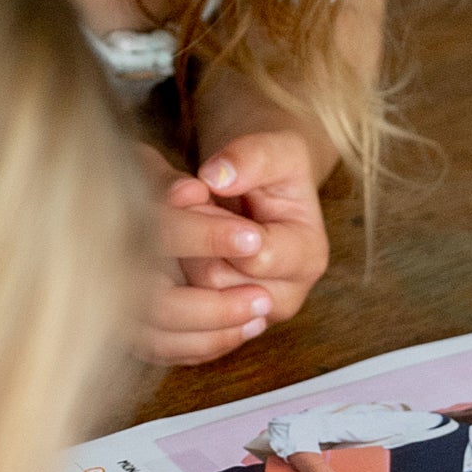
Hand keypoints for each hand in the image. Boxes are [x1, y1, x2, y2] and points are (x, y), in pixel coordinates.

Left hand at [178, 131, 328, 319]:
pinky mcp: (216, 322)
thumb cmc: (272, 170)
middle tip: (181, 201)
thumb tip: (214, 178)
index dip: (217, 222)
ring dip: (173, 252)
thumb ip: (252, 157)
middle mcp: (283, 297)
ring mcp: (249, 317)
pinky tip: (170, 240)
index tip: (200, 189)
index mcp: (307, 258)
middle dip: (192, 237)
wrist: (261, 191)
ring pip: (190, 295)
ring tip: (177, 217)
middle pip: (217, 281)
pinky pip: (176, 306)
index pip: (255, 257)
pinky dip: (164, 270)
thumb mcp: (276, 149)